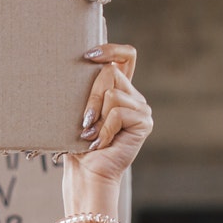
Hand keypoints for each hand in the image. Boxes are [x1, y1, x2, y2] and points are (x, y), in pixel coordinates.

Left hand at [63, 43, 151, 203]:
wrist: (86, 173)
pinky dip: (104, 129)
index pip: (126, 55)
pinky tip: (103, 142)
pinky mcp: (144, 122)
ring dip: (96, 116)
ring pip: (112, 92)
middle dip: (91, 96)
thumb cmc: (77, 144)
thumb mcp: (79, 110)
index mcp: (119, 89)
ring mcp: (141, 109)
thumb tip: (84, 61)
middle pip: (111, 71)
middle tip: (84, 121)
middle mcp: (133, 96)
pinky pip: (117, 112)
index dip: (111, 49)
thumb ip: (86, 87)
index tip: (88, 56)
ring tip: (94, 135)